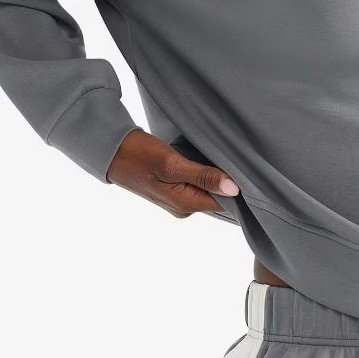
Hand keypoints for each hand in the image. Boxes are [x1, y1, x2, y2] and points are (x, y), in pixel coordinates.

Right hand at [106, 128, 239, 218]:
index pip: (225, 202)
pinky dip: (205, 173)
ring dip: (217, 175)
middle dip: (229, 180)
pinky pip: (198, 184)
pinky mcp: (174, 189)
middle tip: (239, 158)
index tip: (247, 169)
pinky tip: (210, 159)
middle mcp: (184, 207)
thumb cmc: (139, 155)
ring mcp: (178, 199)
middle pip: (218, 197)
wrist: (111, 150)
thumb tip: (234, 189)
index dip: (238, 187)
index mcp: (185, 204)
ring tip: (226, 156)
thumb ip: (203, 177)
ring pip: (208, 189)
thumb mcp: (172, 164)